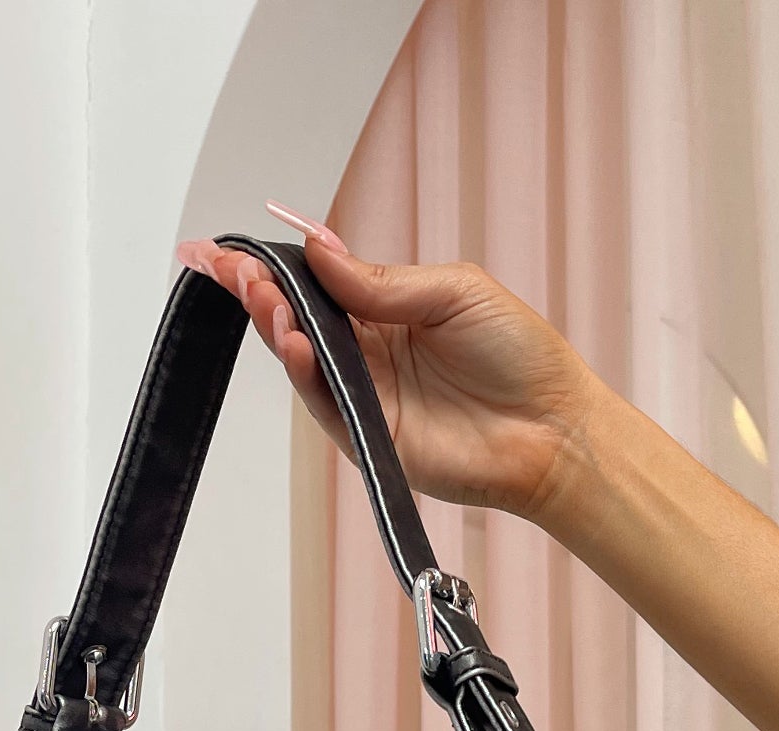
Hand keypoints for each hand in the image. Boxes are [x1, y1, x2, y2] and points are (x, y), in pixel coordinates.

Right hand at [178, 206, 599, 522]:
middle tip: (226, 266)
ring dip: (274, 326)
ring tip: (260, 297)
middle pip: (295, 318)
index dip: (272, 265)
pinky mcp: (368, 436)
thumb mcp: (454, 291)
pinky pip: (323, 402)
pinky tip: (294, 343)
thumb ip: (381, 279)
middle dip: (255, 290)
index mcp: (386, 310)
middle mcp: (367, 353)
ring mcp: (364, 396)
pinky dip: (304, 372)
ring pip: (301, 359)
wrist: (553, 429)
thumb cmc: (521, 357)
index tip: (228, 247)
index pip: (316, 282)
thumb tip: (320, 249)